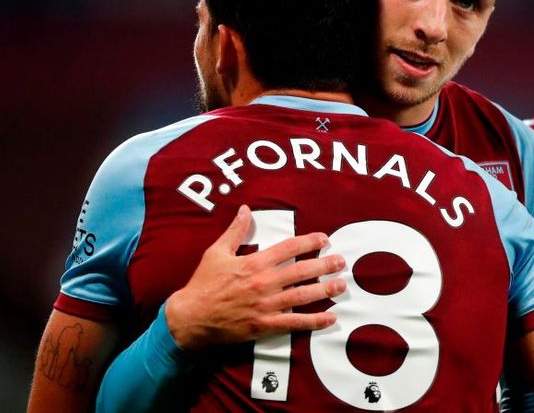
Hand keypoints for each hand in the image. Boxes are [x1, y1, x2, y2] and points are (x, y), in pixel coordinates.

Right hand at [164, 205, 345, 350]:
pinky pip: (295, 323)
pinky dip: (314, 321)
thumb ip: (235, 231)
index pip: (289, 248)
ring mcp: (266, 305)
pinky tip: (330, 318)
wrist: (190, 317)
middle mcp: (264, 283)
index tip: (324, 239)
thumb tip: (245, 210)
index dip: (309, 242)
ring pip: (303, 296)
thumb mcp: (216, 252)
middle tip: (341, 261)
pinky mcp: (265, 325)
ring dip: (325, 290)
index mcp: (254, 263)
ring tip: (341, 285)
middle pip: (302, 271)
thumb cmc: (203, 284)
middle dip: (325, 265)